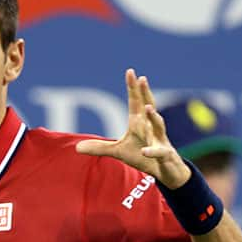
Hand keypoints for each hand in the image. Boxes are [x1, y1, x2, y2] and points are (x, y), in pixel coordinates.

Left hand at [76, 68, 191, 188]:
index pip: (135, 102)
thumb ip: (99, 147)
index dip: (133, 88)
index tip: (130, 71)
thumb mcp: (119, 151)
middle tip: (142, 78)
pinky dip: (153, 151)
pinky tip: (144, 151)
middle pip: (149, 107)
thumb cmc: (143, 155)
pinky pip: (159, 152)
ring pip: (158, 126)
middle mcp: (150, 128)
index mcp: (139, 123)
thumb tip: (77, 147)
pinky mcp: (164, 155)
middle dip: (145, 93)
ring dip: (153, 116)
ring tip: (147, 107)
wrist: (165, 170)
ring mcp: (159, 140)